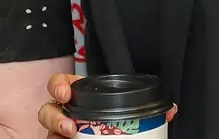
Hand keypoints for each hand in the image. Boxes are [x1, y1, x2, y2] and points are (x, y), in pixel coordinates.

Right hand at [36, 74, 177, 137]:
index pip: (60, 84)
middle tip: (68, 125)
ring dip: (55, 130)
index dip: (59, 86)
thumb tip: (171, 110)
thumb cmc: (117, 121)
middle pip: (48, 108)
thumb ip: (146, 109)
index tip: (67, 93)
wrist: (117, 134)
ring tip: (69, 135)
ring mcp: (61, 131)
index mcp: (80, 97)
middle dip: (53, 114)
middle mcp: (66, 113)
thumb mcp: (129, 111)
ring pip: (47, 129)